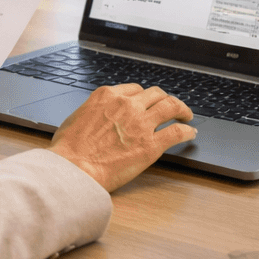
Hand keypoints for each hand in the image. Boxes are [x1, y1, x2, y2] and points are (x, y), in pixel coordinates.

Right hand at [47, 83, 195, 192]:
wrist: (74, 169)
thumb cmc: (69, 149)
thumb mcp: (77, 117)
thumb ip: (94, 110)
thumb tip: (99, 115)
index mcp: (108, 96)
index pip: (134, 89)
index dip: (144, 96)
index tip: (148, 102)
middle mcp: (127, 105)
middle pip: (155, 94)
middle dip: (165, 98)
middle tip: (170, 106)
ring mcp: (141, 124)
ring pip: (171, 106)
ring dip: (182, 109)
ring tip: (187, 115)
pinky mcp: (151, 145)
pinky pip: (177, 132)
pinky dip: (187, 131)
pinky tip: (190, 133)